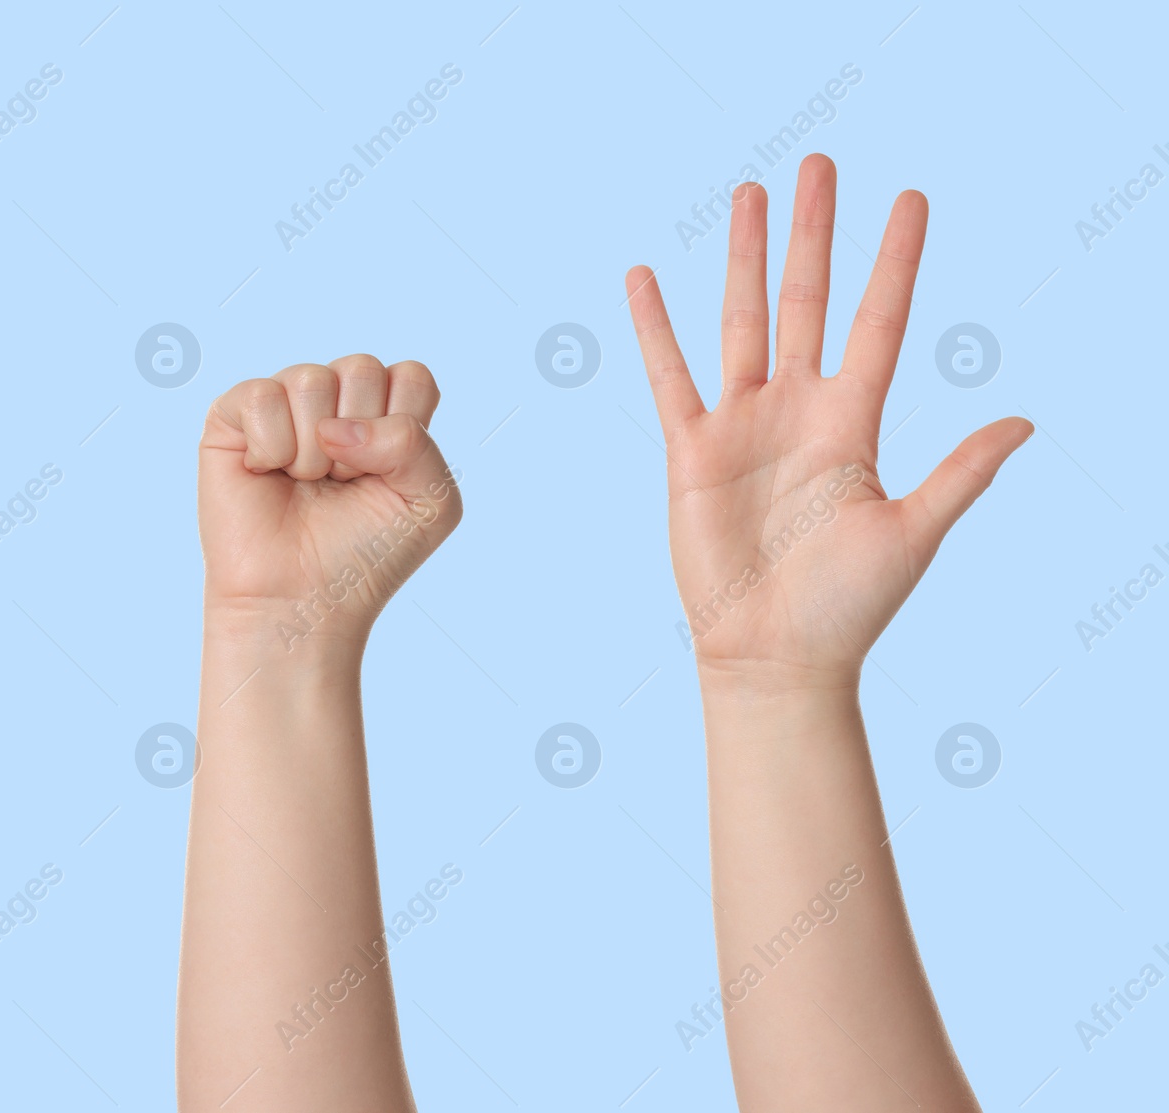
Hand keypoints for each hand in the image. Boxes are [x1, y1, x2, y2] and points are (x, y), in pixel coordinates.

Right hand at [199, 355, 461, 649]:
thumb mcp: (430, 503)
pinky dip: (271, 447)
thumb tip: (336, 427)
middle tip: (340, 485)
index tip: (386, 478)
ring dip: (313, 452)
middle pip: (361, 369)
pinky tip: (267, 474)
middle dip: (358, 444)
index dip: (402, 428)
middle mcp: (334, 404)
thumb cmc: (365, 555)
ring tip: (304, 485)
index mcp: (384, 416)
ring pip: (311, 380)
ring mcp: (283, 406)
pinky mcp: (233, 418)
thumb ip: (415, 444)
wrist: (305, 601)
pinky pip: (260, 396)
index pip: (410, 376)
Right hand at [626, 155, 1028, 685]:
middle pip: (809, 302)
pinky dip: (655, 328)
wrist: (772, 656)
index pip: (879, 323)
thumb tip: (1023, 421)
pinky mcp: (691, 451)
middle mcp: (799, 411)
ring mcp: (743, 426)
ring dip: (746, 259)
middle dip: (815, 235)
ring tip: (751, 195)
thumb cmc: (848, 609)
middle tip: (821, 165)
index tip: (910, 200)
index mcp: (855, 425)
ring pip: (743, 322)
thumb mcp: (912, 535)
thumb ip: (959, 474)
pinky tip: (645, 279)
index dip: (894, 263)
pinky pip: (670, 376)